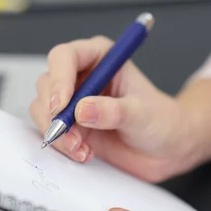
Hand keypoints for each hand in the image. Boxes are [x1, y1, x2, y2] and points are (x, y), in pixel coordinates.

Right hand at [29, 36, 210, 181]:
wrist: (167, 149)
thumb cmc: (162, 121)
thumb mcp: (143, 114)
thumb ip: (114, 111)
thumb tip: (82, 110)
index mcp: (101, 57)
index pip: (65, 57)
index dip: (58, 80)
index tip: (62, 106)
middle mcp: (82, 75)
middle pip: (47, 84)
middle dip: (55, 114)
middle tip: (72, 136)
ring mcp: (73, 101)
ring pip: (43, 109)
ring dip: (58, 133)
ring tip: (82, 149)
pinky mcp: (70, 125)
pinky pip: (50, 131)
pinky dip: (61, 145)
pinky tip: (84, 154)